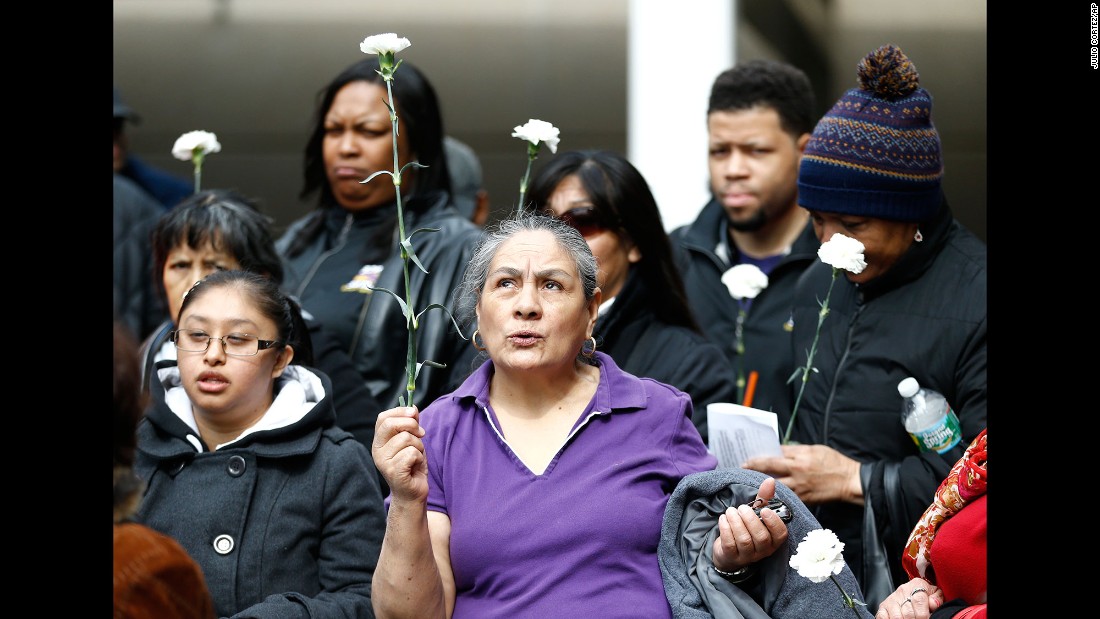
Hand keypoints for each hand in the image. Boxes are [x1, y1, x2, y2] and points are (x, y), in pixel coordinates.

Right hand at [372, 406, 427, 501]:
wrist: (413, 492)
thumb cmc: (412, 466)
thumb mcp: (413, 440)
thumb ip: (411, 424)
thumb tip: (413, 408)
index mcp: (379, 441)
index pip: (383, 418)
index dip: (400, 411)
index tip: (414, 413)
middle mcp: (377, 451)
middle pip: (391, 424)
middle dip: (411, 425)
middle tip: (421, 434)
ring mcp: (383, 462)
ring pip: (406, 439)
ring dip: (418, 446)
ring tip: (416, 456)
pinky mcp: (393, 472)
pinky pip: (411, 453)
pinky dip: (419, 457)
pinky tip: (415, 466)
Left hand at [711, 477, 788, 571]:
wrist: (729, 551)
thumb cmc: (747, 529)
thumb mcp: (756, 514)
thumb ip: (764, 498)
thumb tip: (770, 480)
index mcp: (773, 539)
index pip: (780, 534)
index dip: (774, 522)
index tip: (764, 510)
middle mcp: (763, 550)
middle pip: (761, 537)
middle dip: (750, 519)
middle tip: (742, 508)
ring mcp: (747, 556)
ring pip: (744, 540)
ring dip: (736, 522)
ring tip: (730, 511)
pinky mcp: (732, 557)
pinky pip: (729, 544)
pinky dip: (725, 528)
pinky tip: (723, 519)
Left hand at [742, 444, 861, 504]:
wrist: (851, 481)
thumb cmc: (834, 462)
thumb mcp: (814, 449)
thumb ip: (794, 450)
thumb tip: (777, 450)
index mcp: (799, 458)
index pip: (772, 456)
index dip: (757, 459)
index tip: (746, 460)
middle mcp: (796, 472)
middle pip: (768, 470)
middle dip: (753, 469)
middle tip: (741, 470)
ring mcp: (800, 488)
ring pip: (773, 487)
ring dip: (760, 487)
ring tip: (749, 486)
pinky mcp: (804, 499)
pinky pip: (786, 498)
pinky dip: (775, 498)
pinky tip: (766, 499)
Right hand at [875, 578, 943, 618]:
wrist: (914, 591)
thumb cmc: (926, 596)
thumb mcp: (934, 593)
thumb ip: (937, 598)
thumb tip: (933, 604)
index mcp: (917, 585)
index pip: (918, 601)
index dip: (923, 614)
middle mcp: (903, 590)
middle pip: (908, 612)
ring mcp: (892, 599)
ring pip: (897, 617)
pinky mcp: (883, 606)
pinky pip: (883, 617)